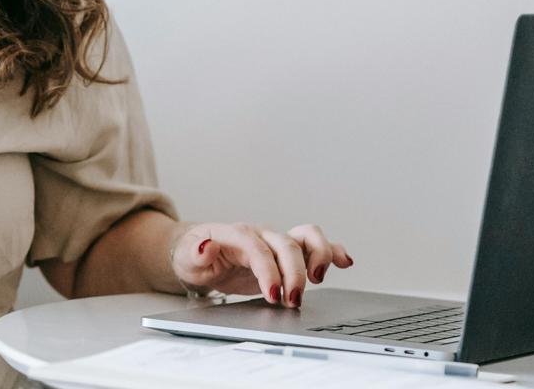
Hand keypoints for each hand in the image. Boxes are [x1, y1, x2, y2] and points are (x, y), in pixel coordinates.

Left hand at [171, 222, 353, 307]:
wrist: (199, 253)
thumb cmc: (195, 255)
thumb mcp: (188, 258)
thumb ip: (196, 252)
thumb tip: (205, 246)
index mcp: (236, 234)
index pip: (257, 248)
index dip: (268, 271)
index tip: (274, 294)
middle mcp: (261, 234)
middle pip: (286, 244)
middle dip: (294, 273)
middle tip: (293, 300)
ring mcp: (275, 241)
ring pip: (306, 236)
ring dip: (319, 256)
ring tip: (318, 280)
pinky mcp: (286, 252)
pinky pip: (314, 245)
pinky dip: (333, 251)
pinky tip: (345, 262)